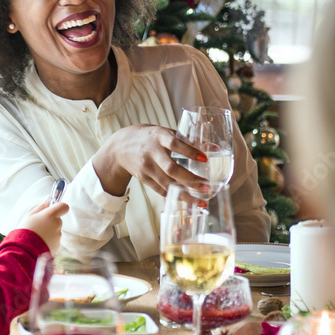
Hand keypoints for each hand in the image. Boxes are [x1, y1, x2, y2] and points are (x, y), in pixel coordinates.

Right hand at [18, 199, 68, 252]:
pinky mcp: (57, 245)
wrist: (24, 249)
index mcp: (50, 215)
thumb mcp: (30, 215)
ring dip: (50, 231)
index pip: (64, 207)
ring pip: (56, 230)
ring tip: (38, 236)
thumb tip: (49, 198)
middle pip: (58, 219)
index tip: (53, 210)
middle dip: (51, 221)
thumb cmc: (25, 230)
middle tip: (39, 225)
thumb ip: (42, 206)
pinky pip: (55, 239)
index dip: (60, 207)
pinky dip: (50, 240)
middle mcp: (57, 224)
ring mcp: (58, 235)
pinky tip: (40, 242)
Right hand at [93, 124, 207, 195]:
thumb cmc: (149, 137)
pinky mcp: (144, 179)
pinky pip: (161, 190)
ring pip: (167, 184)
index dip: (189, 150)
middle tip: (206, 186)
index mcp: (158, 136)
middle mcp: (151, 152)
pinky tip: (188, 201)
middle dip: (190, 179)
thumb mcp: (164, 132)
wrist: (120, 147)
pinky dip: (175, 196)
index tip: (205, 158)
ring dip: (185, 194)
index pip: (174, 143)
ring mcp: (146, 167)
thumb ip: (187, 140)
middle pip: (171, 168)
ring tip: (201, 201)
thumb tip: (214, 148)